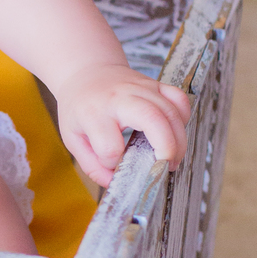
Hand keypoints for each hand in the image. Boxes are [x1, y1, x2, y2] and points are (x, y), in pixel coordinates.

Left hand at [55, 62, 191, 187]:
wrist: (86, 72)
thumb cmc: (80, 108)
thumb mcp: (73, 138)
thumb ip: (92, 165)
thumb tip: (116, 184)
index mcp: (93, 112)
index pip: (109, 147)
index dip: (113, 162)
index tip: (112, 162)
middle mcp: (119, 98)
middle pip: (152, 119)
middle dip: (166, 148)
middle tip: (165, 167)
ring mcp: (141, 88)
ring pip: (171, 111)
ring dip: (178, 140)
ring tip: (171, 159)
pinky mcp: (156, 85)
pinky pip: (179, 99)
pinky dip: (183, 118)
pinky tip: (174, 133)